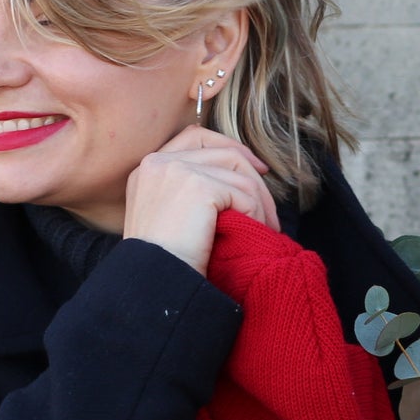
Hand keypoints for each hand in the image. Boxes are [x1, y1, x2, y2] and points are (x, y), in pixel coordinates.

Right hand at [122, 126, 278, 275]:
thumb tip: (236, 178)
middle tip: (270, 210)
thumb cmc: (168, 263)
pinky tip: (256, 233)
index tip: (256, 168)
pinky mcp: (199, 185)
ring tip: (266, 229)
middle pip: (225, 152)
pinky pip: (245, 194)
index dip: (231, 146)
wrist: (157, 283)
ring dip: (261, 202)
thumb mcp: (170, 218)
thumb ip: (190, 192)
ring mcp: (177, 170)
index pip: (195, 136)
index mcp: (149, 168)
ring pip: (240, 173)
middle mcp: (158, 162)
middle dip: (255, 178)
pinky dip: (257, 215)